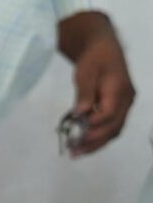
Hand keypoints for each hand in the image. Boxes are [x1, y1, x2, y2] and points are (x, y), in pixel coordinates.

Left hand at [67, 30, 135, 155]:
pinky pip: (112, 126)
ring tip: (77, 152)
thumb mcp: (85, 72)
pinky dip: (99, 136)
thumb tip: (81, 113)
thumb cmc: (93, 58)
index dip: (93, 125)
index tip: (76, 131)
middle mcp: (127, 100)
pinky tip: (84, 143)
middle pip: (114, 126)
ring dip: (97, 143)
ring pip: (114, 130)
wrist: (103, 50)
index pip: (109, 114)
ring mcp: (126, 105)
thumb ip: (84, 93)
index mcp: (120, 90)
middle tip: (74, 151)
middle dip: (94, 141)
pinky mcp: (119, 108)